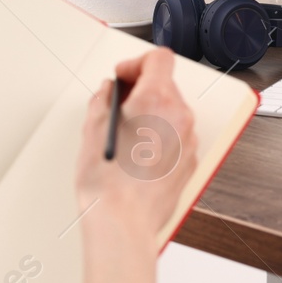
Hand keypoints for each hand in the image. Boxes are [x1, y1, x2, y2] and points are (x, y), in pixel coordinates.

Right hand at [72, 47, 199, 282]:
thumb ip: (103, 101)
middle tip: (118, 104)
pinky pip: (177, 137)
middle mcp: (179, 117)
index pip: (158, 58)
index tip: (123, 76)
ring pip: (172, 112)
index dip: (136, 63)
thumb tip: (108, 93)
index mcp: (157, 100)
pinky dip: (160, 137)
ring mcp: (188, 140)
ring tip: (126, 133)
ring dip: (152, 114)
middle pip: (166, 85)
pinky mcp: (190, 162)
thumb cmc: (107, 184)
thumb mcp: (92, 130)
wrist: (122, 224)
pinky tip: (138, 154)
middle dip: (142, 90)